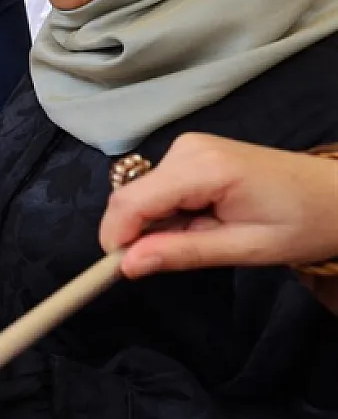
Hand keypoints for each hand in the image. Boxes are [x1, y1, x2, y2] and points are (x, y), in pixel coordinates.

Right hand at [101, 133, 337, 276]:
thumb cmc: (304, 224)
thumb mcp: (245, 248)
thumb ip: (181, 253)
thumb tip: (126, 265)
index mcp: (203, 168)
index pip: (131, 201)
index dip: (115, 237)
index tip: (116, 272)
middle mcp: (188, 149)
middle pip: (132, 197)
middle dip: (140, 233)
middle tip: (177, 259)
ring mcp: (189, 146)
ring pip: (143, 194)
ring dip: (159, 224)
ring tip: (205, 237)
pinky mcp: (192, 152)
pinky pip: (159, 187)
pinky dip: (170, 212)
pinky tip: (204, 221)